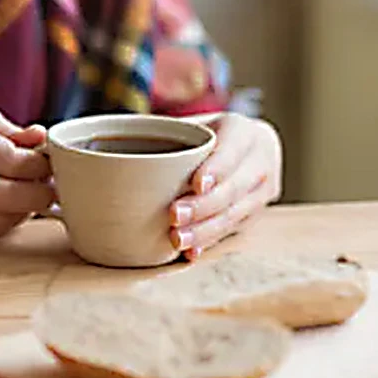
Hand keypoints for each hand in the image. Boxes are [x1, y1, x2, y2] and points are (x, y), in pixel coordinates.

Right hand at [0, 105, 52, 235]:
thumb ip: (11, 131)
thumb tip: (44, 140)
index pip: (13, 162)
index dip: (41, 167)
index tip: (50, 163)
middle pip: (9, 197)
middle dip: (40, 195)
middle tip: (51, 187)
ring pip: (1, 220)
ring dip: (26, 211)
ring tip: (30, 194)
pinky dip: (6, 220)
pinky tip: (9, 204)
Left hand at [168, 113, 281, 260]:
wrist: (244, 149)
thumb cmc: (205, 137)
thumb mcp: (191, 125)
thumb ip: (165, 133)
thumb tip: (114, 151)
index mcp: (244, 132)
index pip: (233, 150)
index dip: (217, 168)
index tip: (196, 184)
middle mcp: (260, 162)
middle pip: (234, 188)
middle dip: (204, 206)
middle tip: (174, 216)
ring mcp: (262, 192)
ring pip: (237, 214)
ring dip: (206, 230)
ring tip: (178, 239)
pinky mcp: (256, 215)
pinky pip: (234, 231)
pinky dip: (210, 242)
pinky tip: (191, 251)